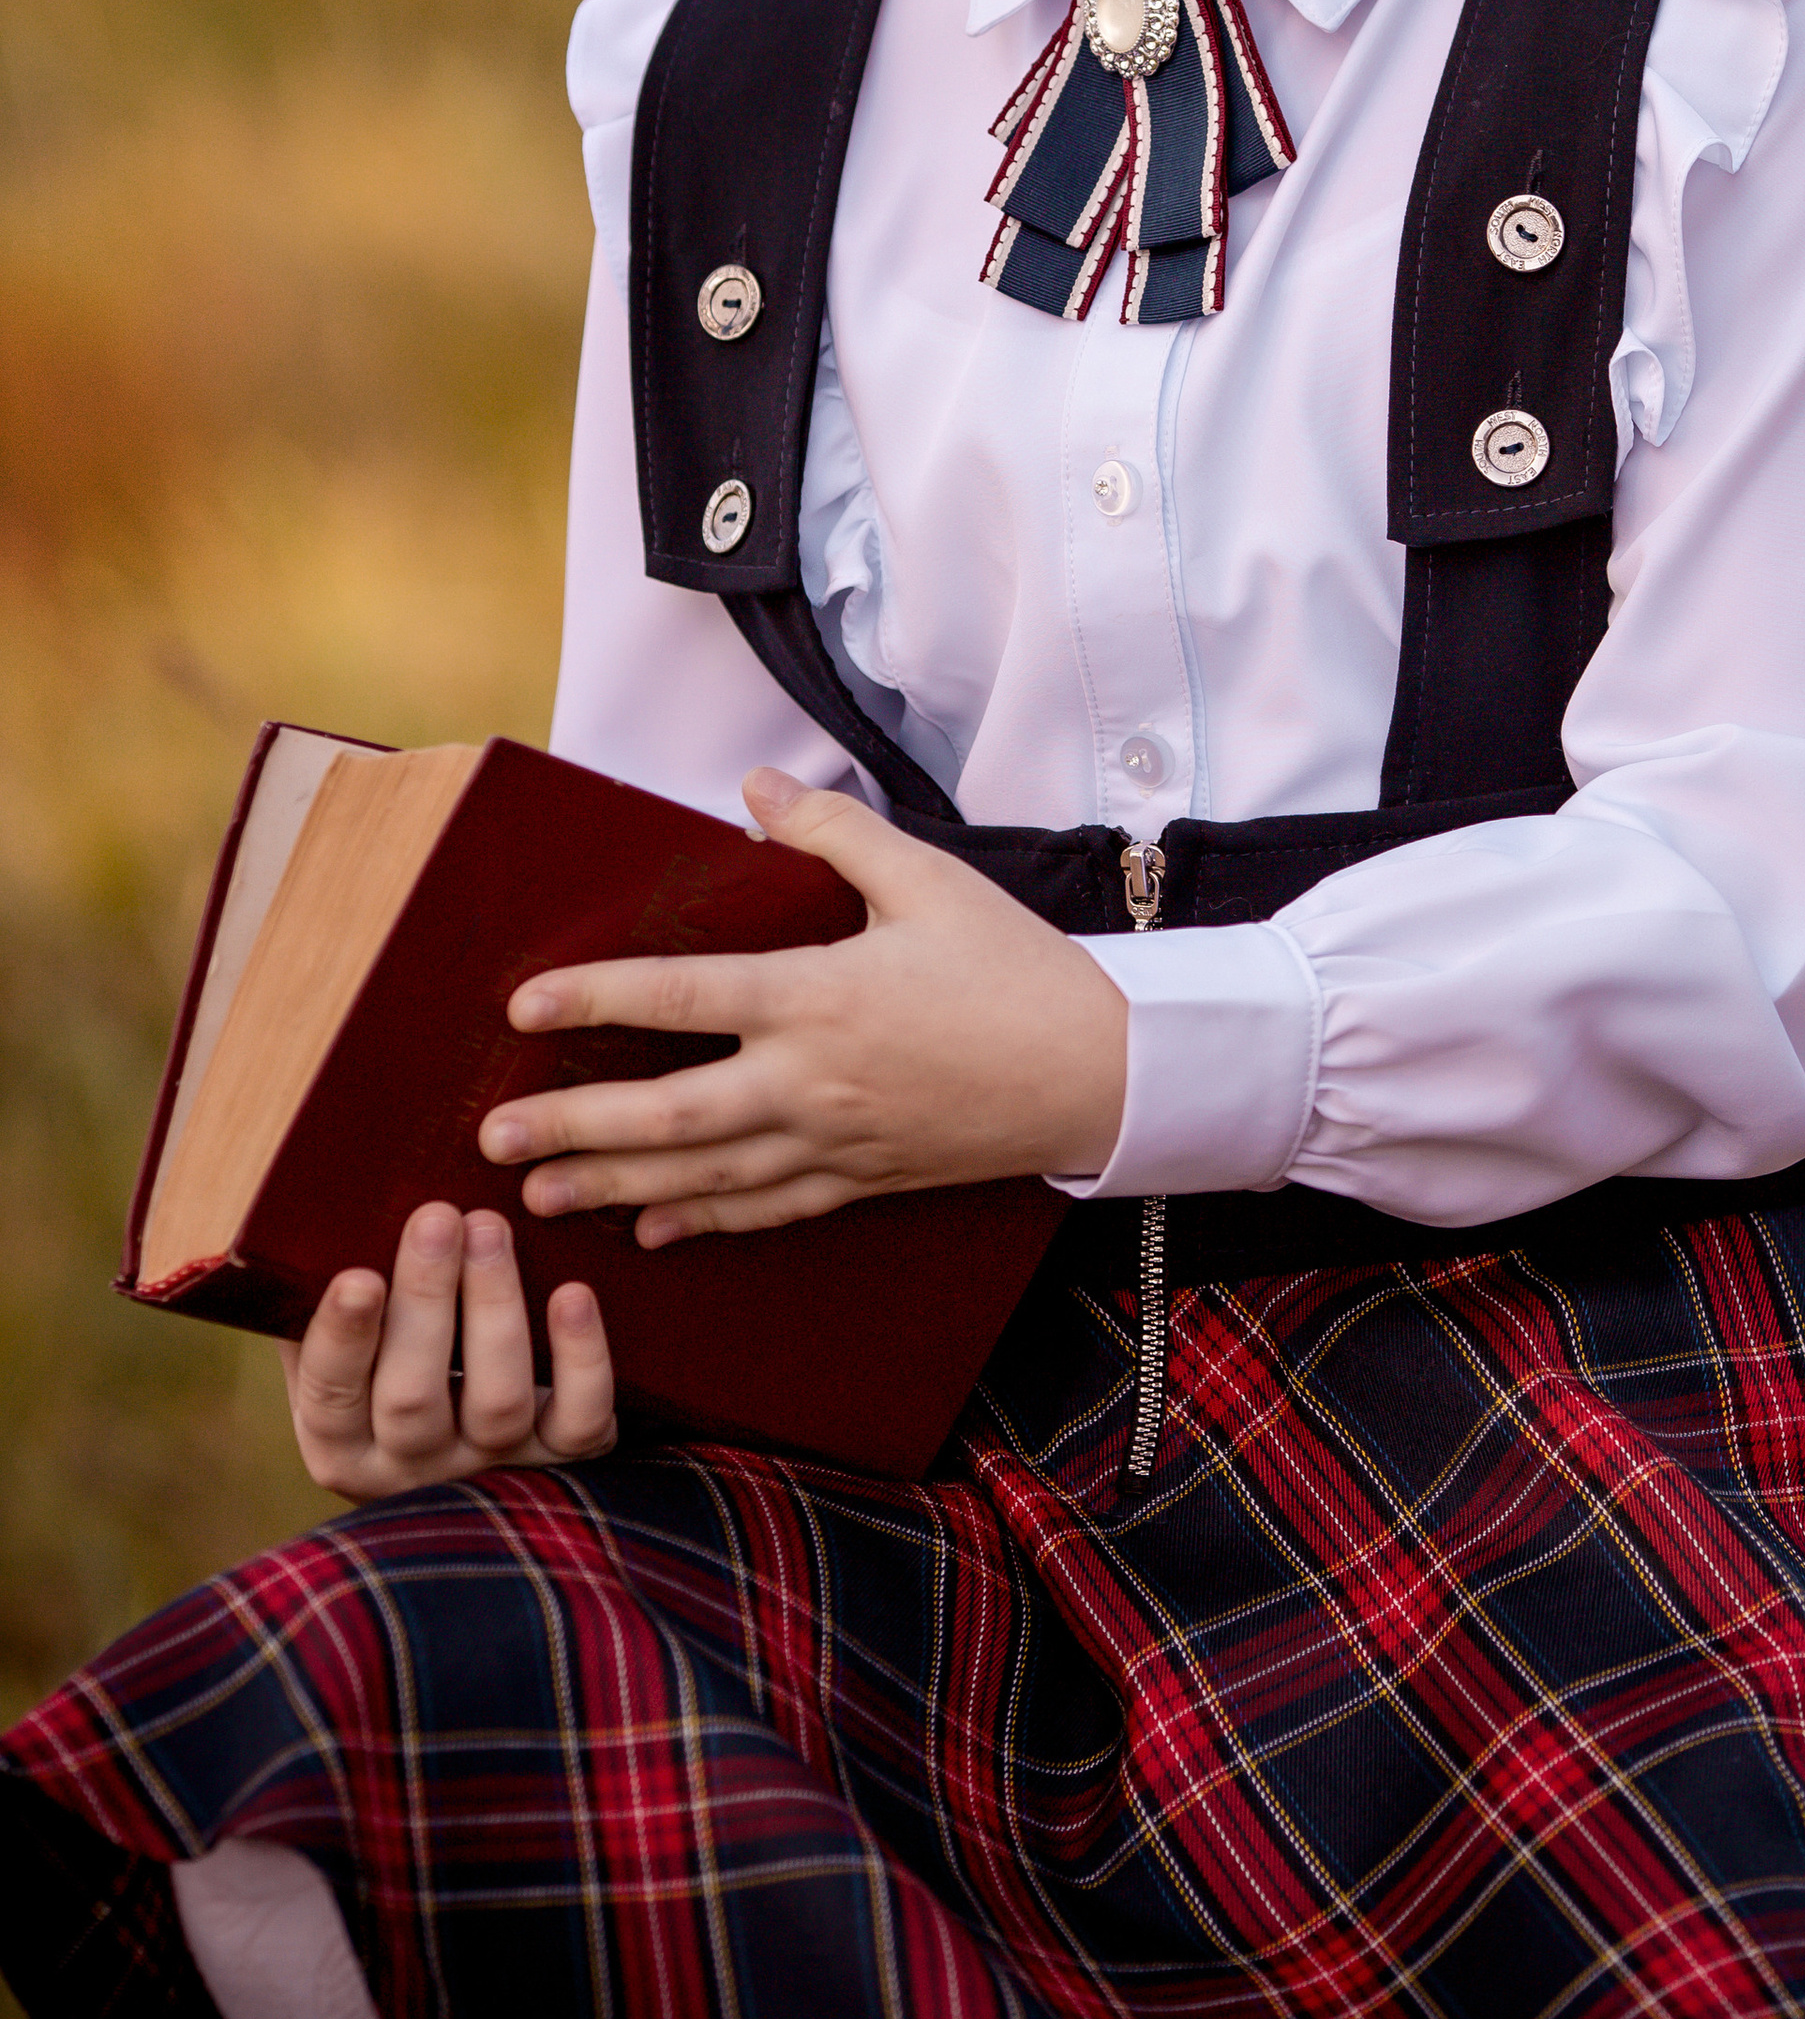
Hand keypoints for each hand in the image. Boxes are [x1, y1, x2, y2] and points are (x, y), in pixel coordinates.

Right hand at [282, 1201, 617, 1501]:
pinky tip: (574, 1294)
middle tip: (437, 1218)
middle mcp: (412, 1465)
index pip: (331, 1395)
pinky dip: (582, 1358)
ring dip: (494, 1307)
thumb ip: (321, 1302)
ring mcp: (489, 1464)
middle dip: (425, 1300)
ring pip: (496, 1401)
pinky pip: (579, 1420)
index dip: (344, 1338)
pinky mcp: (560, 1456)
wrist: (479, 1472)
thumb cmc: (392, 1366)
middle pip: (413, 1397)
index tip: (357, 1275)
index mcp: (342, 1442)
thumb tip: (318, 1215)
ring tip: (490, 1227)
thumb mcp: (346, 1349)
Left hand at [477, 773, 1130, 1245]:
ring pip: (701, 1175)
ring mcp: (832, 1142)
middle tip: (492, 1142)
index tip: (520, 1008)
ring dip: (612, 1184)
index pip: (678, 998)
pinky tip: (651, 1228)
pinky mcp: (861, 1180)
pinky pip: (765, 1210)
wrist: (1099, 1071)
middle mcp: (809, 1080)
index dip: (592, 998)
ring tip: (538, 1197)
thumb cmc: (1015, 967)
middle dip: (571, 1127)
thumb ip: (834, 832)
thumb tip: (757, 790)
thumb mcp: (928, 878)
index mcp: (817, 997)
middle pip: (665, 1113)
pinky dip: (701, 1222)